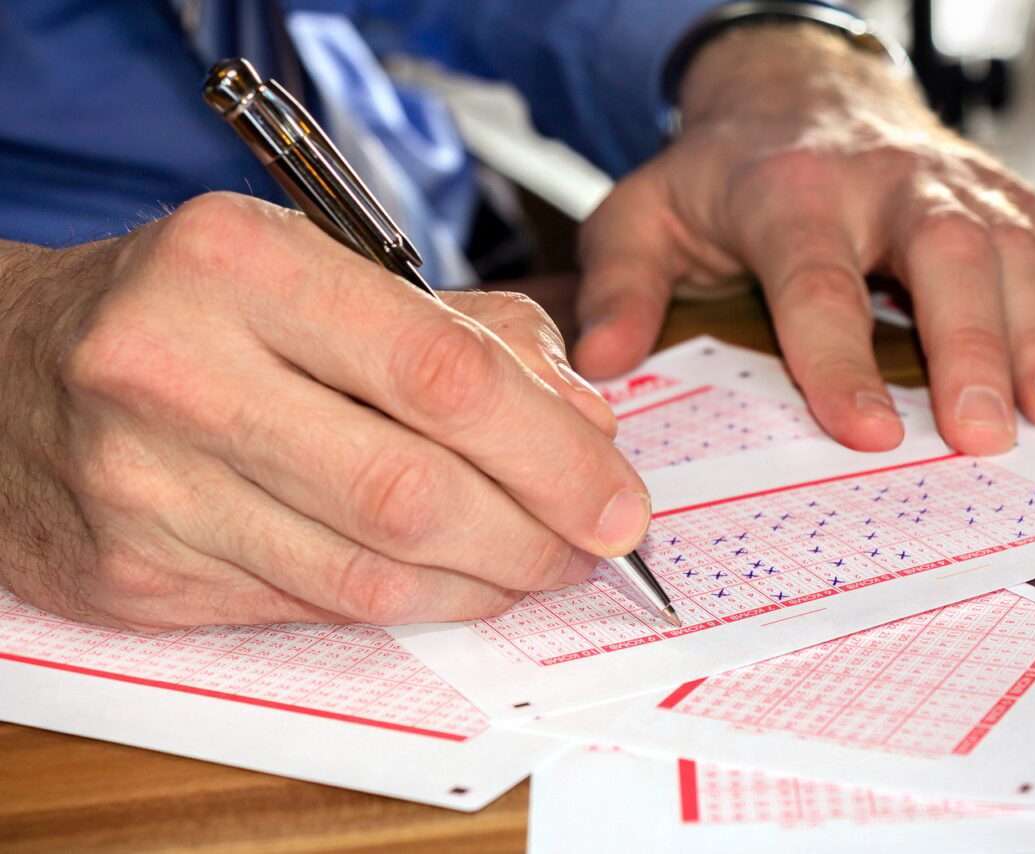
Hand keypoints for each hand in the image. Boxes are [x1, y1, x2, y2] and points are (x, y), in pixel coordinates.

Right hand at [0, 193, 645, 630]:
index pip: (441, 374)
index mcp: (239, 263)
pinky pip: (315, 605)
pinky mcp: (140, 576)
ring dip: (483, 578)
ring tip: (538, 563)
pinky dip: (409, 599)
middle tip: (594, 543)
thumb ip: (466, 334)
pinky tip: (452, 579)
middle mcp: (178, 371)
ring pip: (368, 568)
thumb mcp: (320, 272)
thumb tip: (583, 423)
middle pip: (412, 487)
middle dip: (535, 531)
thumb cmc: (191, 309)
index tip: (619, 496)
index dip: (553, 451)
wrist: (9, 373)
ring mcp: (148, 486)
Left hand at [573, 24, 1034, 455]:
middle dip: (970, 346)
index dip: (841, 360)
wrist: (796, 92)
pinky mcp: (1001, 192)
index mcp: (787, 192)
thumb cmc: (721, 175)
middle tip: (984, 435)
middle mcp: (882, 180)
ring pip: (1016, 248)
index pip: (817, 280)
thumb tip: (603, 366)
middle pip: (944, 254)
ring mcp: (953, 181)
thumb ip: (620, 287)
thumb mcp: (643, 217)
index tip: (870, 434)